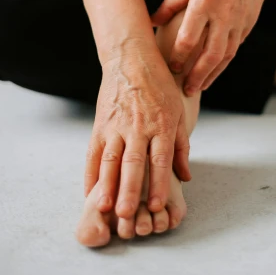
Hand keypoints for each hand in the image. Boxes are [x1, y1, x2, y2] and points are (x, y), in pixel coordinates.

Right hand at [84, 43, 190, 219]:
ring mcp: (115, 126)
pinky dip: (90, 175)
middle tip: (127, 214)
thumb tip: (185, 177)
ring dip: (107, 186)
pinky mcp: (100, 125)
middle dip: (129, 190)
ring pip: (110, 160)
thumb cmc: (159, 88)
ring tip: (105, 209)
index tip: (158, 206)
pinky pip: (93, 154)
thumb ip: (180, 147)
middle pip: (133, 163)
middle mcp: (137, 127)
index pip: (159, 159)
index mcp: (160, 125)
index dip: (159, 183)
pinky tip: (90, 194)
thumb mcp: (177, 113)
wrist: (131, 60)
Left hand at [150, 0, 274, 95]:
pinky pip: (236, 46)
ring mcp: (240, 20)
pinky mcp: (249, 22)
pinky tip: (216, 68)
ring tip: (201, 86)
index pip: (189, 38)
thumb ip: (173, 1)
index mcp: (205, 2)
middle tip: (186, 90)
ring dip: (213, 74)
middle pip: (210, 55)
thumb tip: (153, 20)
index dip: (179, 57)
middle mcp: (224, 15)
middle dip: (198, 76)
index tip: (171, 67)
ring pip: (226, 55)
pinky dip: (225, 60)